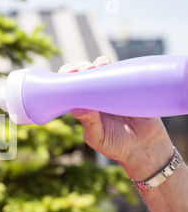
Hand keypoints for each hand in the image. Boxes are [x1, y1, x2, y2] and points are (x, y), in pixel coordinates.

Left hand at [58, 56, 173, 180]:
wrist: (144, 147)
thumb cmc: (115, 145)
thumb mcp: (98, 137)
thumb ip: (89, 123)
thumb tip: (76, 110)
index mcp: (83, 106)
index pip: (70, 89)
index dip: (65, 80)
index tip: (65, 75)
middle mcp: (95, 95)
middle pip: (83, 75)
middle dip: (79, 69)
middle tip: (81, 70)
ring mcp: (112, 90)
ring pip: (100, 70)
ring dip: (94, 65)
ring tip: (94, 68)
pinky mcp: (128, 87)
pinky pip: (120, 72)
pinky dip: (113, 66)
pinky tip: (107, 64)